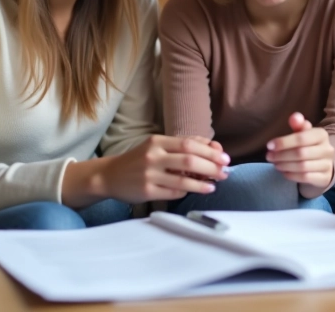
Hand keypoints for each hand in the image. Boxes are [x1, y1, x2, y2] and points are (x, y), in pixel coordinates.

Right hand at [62, 135, 229, 205]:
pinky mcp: (147, 191)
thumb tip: (214, 146)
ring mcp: (149, 175)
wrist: (110, 176)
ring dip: (202, 184)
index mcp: (157, 141)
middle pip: (189, 161)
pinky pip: (173, 193)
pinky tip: (194, 190)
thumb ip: (183, 145)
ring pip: (182, 180)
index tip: (224, 158)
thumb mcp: (158, 146)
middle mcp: (153, 156)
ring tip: (214, 185)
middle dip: (211, 167)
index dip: (210, 151)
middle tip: (224, 172)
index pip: (189, 144)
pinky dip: (186, 192)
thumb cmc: (140, 160)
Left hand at [266, 112, 334, 195]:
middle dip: (281, 155)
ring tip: (275, 164)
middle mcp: (328, 149)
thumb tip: (294, 116)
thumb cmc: (308, 145)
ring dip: (285, 166)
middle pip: (300, 153)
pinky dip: (292, 175)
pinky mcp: (325, 178)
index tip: (269, 146)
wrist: (324, 162)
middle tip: (269, 157)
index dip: (283, 142)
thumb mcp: (303, 133)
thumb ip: (298, 125)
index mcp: (322, 135)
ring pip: (302, 167)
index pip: (301, 138)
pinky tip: (284, 172)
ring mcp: (327, 165)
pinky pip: (305, 178)